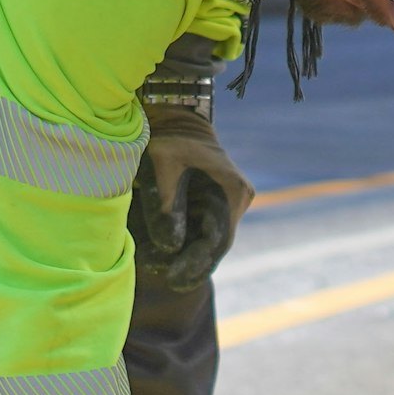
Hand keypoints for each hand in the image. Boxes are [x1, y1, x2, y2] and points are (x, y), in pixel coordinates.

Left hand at [131, 68, 251, 293]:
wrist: (174, 114)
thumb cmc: (168, 137)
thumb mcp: (162, 168)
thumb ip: (166, 206)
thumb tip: (170, 247)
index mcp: (232, 191)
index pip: (218, 240)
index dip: (197, 263)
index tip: (175, 280)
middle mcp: (236, 198)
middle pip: (213, 242)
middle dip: (188, 261)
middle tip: (163, 277)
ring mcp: (228, 200)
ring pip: (207, 237)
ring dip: (184, 253)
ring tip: (156, 267)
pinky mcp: (216, 200)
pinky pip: (202, 226)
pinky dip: (184, 239)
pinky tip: (161, 251)